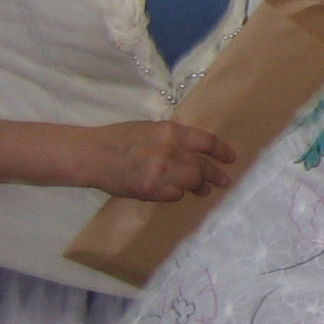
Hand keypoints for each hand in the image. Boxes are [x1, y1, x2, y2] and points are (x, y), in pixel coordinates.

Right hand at [76, 119, 236, 200]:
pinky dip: (177, 194)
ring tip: (203, 189)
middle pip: (203, 166)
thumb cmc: (121, 137)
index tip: (231, 158)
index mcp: (171, 132)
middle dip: (216, 175)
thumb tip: (197, 148)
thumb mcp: (151, 128)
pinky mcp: (150, 190)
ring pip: (193, 183)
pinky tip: (175, 191)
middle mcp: (170, 151)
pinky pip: (175, 195)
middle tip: (225, 181)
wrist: (92, 155)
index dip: (222, 151)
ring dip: (199, 186)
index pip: (207, 142)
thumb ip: (175, 137)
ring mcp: (161, 172)